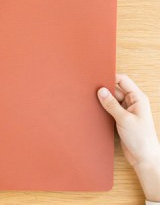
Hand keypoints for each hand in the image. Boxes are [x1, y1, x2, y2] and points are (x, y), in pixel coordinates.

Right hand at [97, 74, 159, 201]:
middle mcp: (132, 102)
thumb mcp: (124, 119)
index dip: (111, 77)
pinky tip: (96, 108)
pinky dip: (103, 107)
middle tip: (92, 88)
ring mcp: (126, 110)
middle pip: (116, 89)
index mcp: (138, 98)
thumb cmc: (141, 139)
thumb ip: (111, 104)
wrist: (143, 158)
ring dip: (103, 99)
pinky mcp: (121, 117)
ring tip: (92, 99)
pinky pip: (110, 107)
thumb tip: (101, 91)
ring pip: (111, 98)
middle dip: (105, 88)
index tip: (98, 77)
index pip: (123, 80)